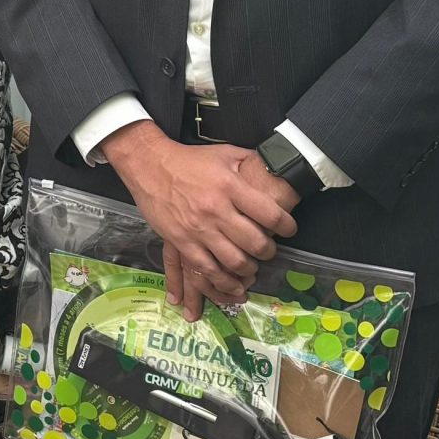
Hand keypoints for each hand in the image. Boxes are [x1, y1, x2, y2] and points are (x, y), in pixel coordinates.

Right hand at [100, 123, 297, 319]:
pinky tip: (233, 284)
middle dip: (269, 251)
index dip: (286, 226)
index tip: (289, 230)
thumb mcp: (225, 153)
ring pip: (234, 261)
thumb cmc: (189, 160)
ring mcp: (198, 229)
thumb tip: (276, 167)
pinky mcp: (182, 242)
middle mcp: (216, 209)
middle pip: (255, 243)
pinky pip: (207, 269)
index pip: (270, 214)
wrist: (149, 166)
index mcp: (230, 186)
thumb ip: (251, 161)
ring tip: (252, 267)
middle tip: (269, 250)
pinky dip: (223, 281)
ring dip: (249, 269)